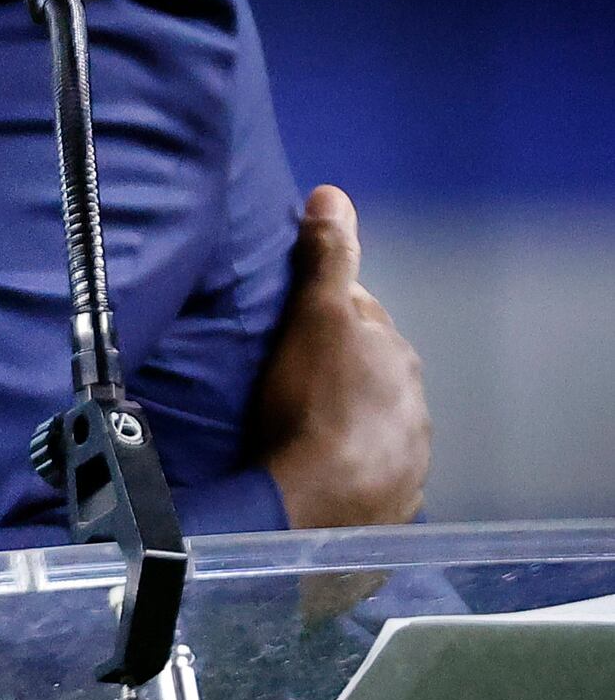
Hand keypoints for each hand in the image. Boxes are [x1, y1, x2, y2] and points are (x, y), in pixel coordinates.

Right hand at [255, 185, 431, 527]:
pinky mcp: (392, 506)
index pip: (361, 317)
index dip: (322, 315)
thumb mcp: (312, 318)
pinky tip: (316, 474)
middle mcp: (415, 406)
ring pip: (372, 425)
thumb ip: (325, 260)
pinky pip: (369, 476)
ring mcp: (408, 460)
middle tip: (285, 380)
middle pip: (370, 373)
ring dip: (345, 423)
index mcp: (397, 357)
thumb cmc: (310, 402)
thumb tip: (333, 193)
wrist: (314, 504)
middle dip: (339, 370)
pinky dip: (348, 470)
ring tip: (297, 432)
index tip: (284, 328)